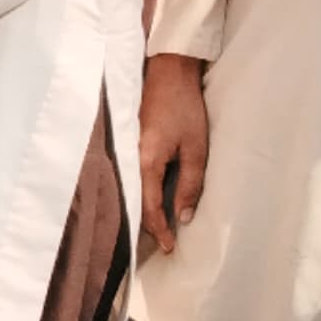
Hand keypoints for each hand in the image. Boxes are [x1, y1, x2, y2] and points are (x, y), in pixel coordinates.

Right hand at [136, 51, 209, 255]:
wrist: (167, 72)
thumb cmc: (184, 107)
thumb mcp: (195, 148)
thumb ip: (190, 184)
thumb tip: (184, 216)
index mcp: (145, 162)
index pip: (149, 208)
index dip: (160, 231)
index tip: (171, 248)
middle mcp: (128, 159)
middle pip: (134, 202)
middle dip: (147, 226)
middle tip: (162, 244)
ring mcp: (124, 151)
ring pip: (130, 191)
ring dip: (142, 210)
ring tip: (156, 227)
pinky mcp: (126, 144)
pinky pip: (129, 177)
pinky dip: (138, 194)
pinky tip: (147, 200)